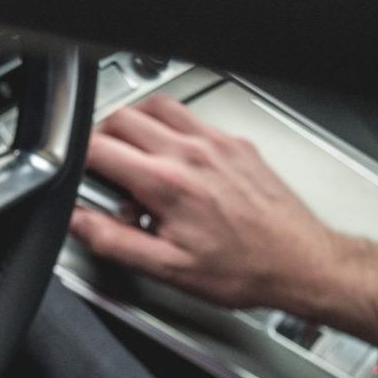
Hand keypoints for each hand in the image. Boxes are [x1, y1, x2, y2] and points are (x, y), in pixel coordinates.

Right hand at [69, 96, 377, 344]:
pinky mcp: (237, 143)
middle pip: (125, 118)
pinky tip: (175, 162)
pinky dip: (171, 131)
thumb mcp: (168, 269)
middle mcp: (193, 153)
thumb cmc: (244, 269)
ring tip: (134, 158)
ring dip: (136, 126)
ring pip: (158, 107)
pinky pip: (192, 118)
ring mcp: (218, 142)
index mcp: (169, 183)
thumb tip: (78, 222)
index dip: (77, 160)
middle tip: (101, 168)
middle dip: (102, 139)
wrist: (300, 262)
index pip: (101, 148)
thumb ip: (114, 241)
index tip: (78, 175)